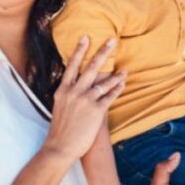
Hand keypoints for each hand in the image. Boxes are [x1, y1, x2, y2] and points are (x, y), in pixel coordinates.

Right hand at [44, 36, 124, 160]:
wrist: (60, 146)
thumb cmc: (61, 128)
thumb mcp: (60, 106)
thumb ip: (68, 94)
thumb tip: (76, 85)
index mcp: (62, 90)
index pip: (72, 66)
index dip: (79, 51)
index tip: (85, 38)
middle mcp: (73, 92)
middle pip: (90, 67)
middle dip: (102, 52)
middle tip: (111, 40)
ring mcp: (85, 100)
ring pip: (104, 82)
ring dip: (116, 76)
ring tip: (124, 71)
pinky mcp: (96, 111)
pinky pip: (110, 96)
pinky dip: (116, 89)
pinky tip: (122, 85)